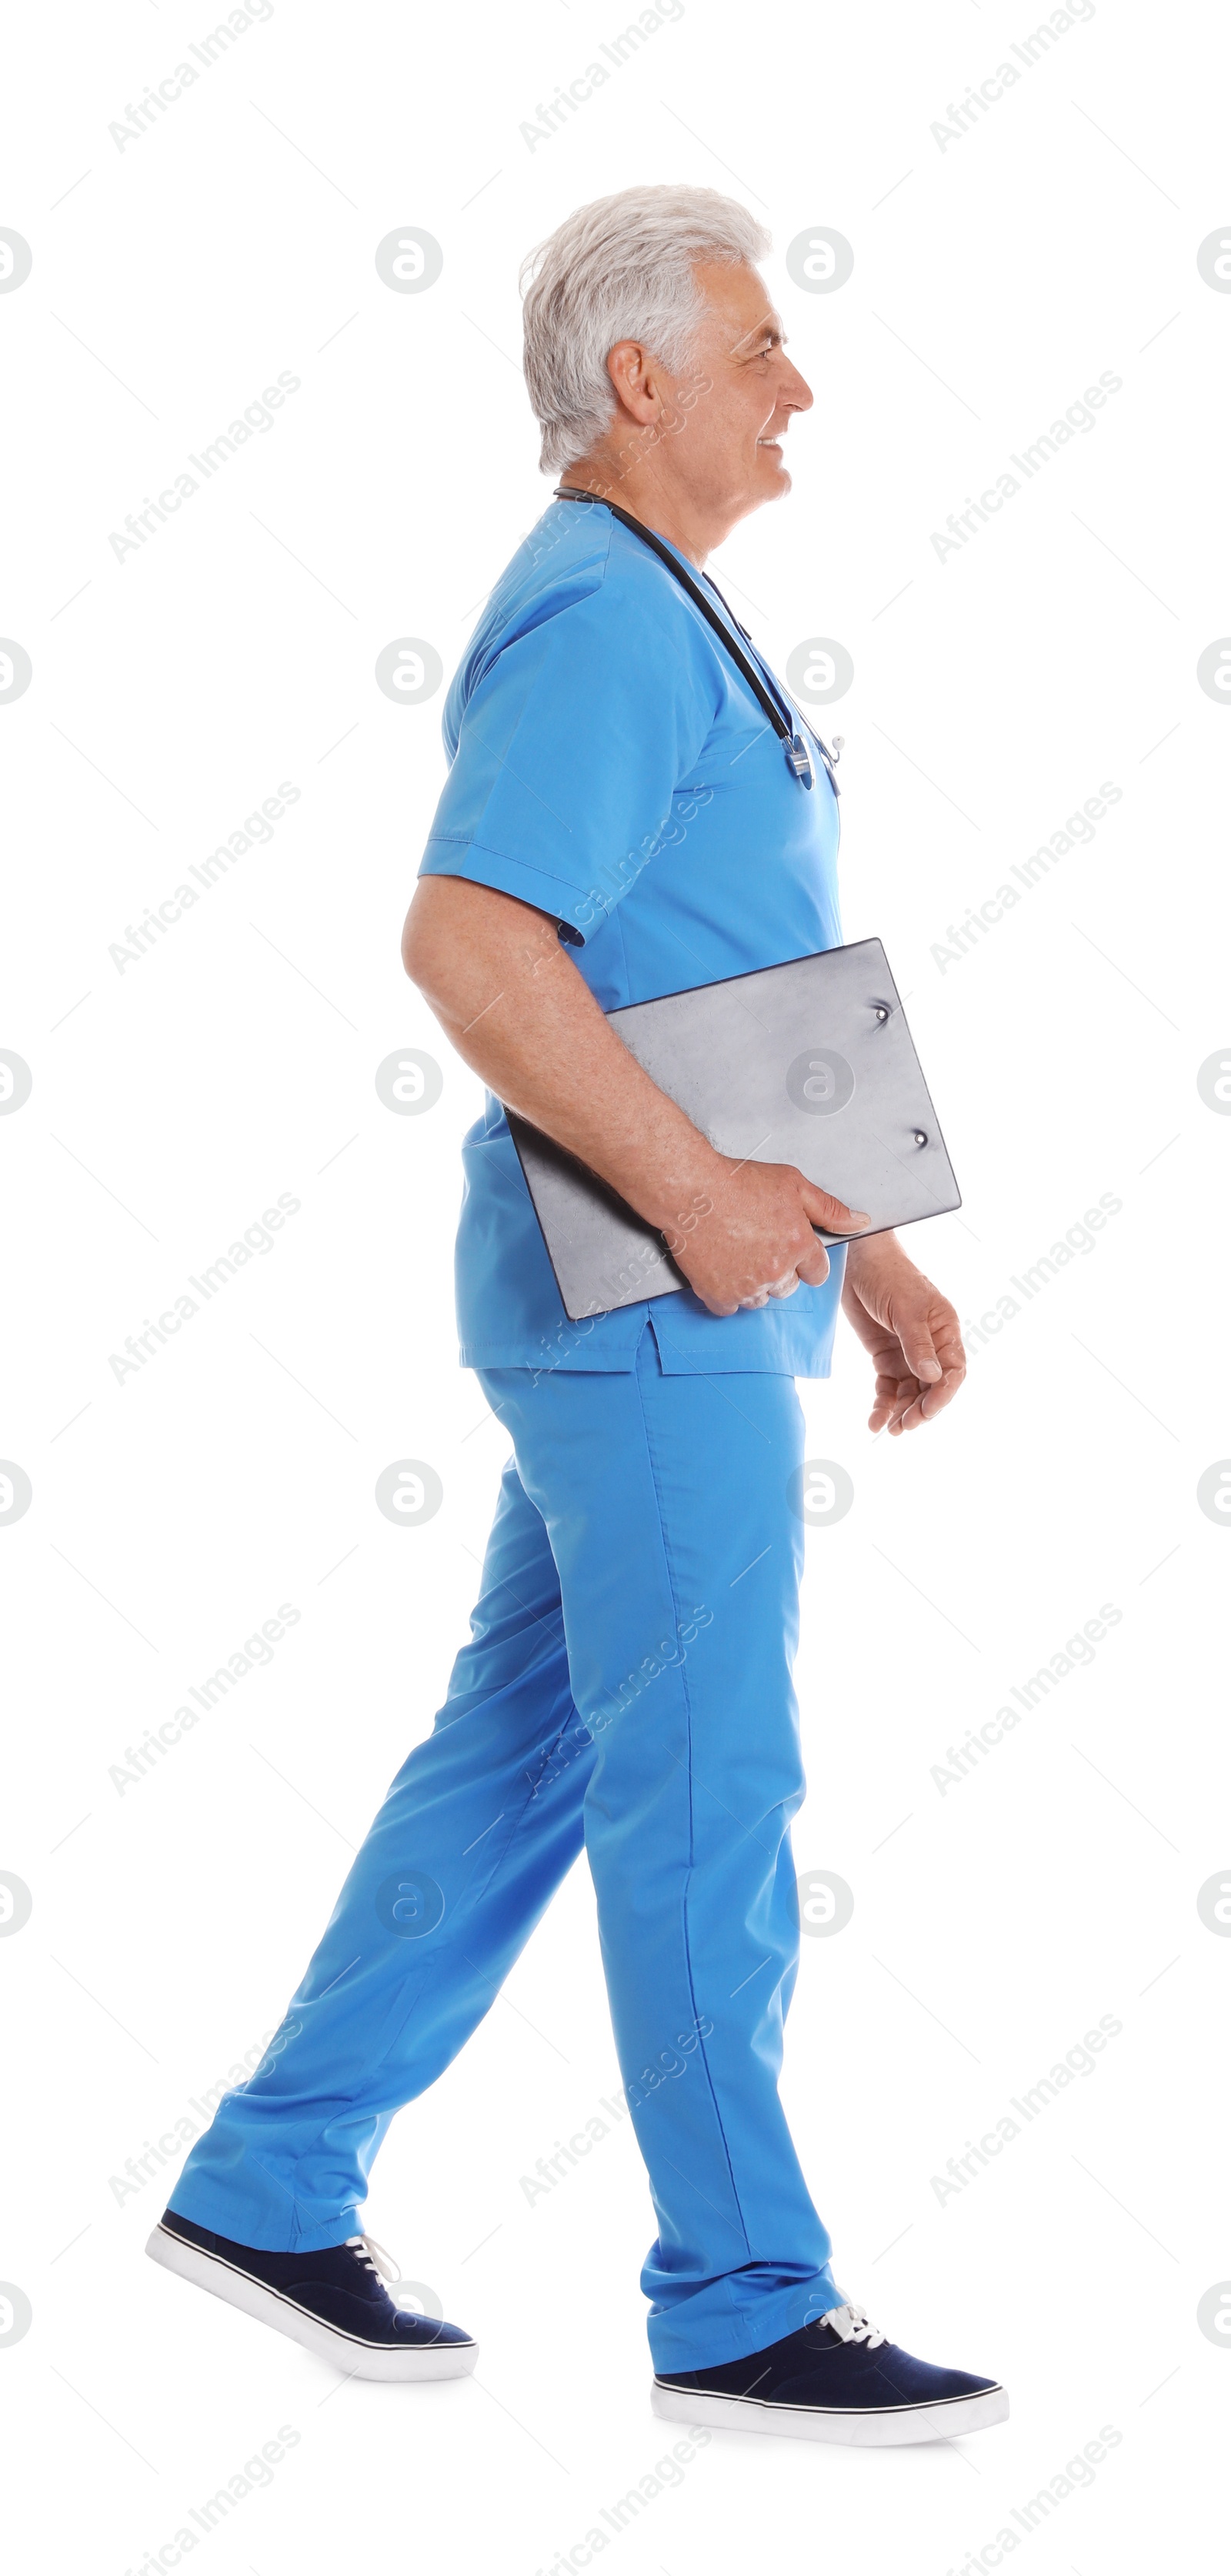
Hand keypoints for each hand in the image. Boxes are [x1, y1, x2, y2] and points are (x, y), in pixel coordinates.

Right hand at [664, 1158, 868, 1316]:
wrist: (688, 1188)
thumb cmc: (735, 1181)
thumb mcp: (792, 1183)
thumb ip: (829, 1208)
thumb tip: (860, 1222)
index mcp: (799, 1244)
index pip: (817, 1273)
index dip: (803, 1260)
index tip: (786, 1248)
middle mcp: (776, 1269)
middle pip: (789, 1287)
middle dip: (778, 1270)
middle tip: (755, 1243)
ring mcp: (747, 1285)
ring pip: (760, 1299)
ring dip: (752, 1283)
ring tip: (735, 1252)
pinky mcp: (719, 1295)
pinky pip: (731, 1308)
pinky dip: (726, 1293)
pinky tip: (720, 1267)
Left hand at [841, 1235, 965, 1433]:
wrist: (857, 1261)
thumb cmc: (889, 1276)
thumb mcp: (906, 1309)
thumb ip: (918, 1344)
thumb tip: (932, 1377)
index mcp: (945, 1331)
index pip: (953, 1371)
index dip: (942, 1395)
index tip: (926, 1412)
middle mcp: (930, 1346)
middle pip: (931, 1387)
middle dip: (919, 1410)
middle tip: (904, 1427)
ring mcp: (907, 1352)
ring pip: (910, 1391)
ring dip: (901, 1412)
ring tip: (889, 1430)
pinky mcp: (885, 1356)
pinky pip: (888, 1386)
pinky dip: (883, 1404)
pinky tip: (875, 1421)